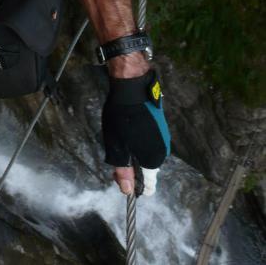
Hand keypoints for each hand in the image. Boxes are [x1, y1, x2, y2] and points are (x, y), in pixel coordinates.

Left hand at [102, 69, 169, 195]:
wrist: (133, 88)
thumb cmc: (123, 118)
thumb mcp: (117, 147)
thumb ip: (123, 170)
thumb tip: (128, 191)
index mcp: (153, 159)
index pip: (149, 184)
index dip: (134, 184)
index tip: (121, 177)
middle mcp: (163, 151)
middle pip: (147, 169)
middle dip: (132, 166)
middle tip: (115, 153)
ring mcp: (163, 137)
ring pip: (147, 154)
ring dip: (135, 152)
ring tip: (120, 139)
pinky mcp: (160, 126)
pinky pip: (149, 142)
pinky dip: (139, 141)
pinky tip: (128, 130)